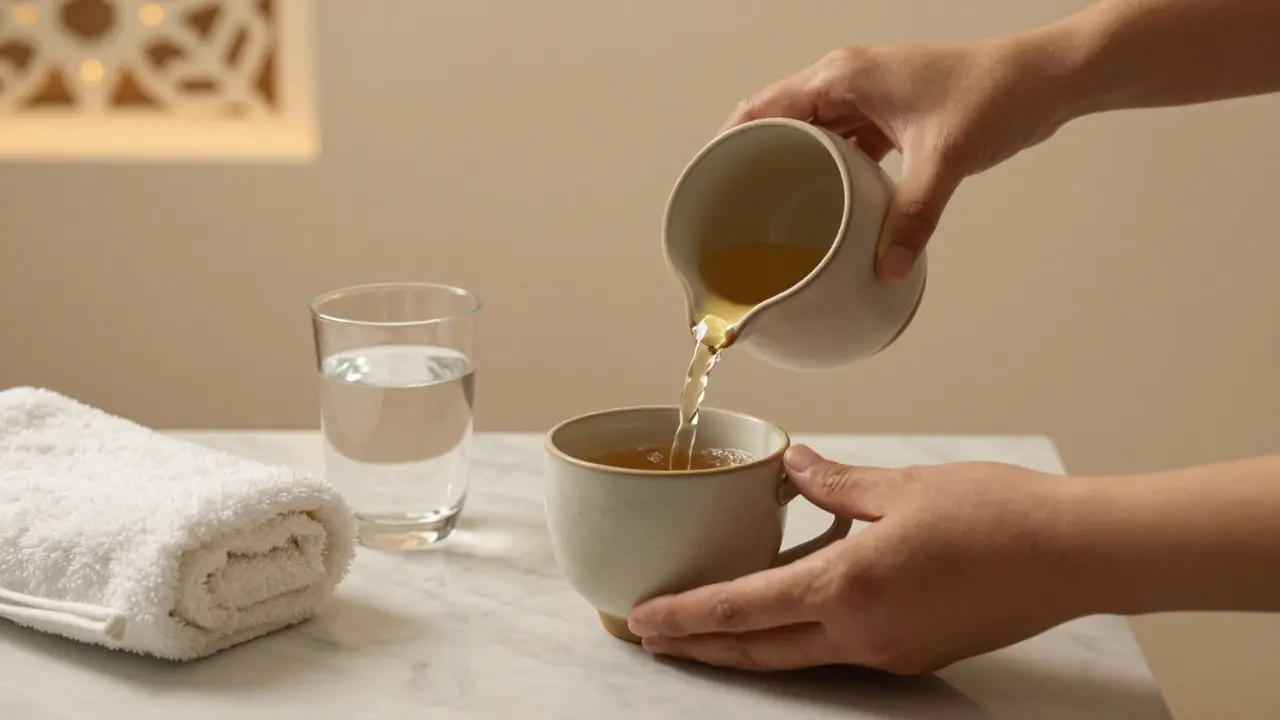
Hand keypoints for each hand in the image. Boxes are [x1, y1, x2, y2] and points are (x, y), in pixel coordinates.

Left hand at [627, 446, 1092, 674]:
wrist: (1074, 556)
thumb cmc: (996, 515)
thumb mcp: (901, 486)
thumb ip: (835, 481)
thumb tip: (792, 465)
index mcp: (847, 588)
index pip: (741, 610)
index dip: (686, 617)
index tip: (641, 619)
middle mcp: (861, 634)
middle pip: (758, 651)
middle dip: (699, 648)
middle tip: (651, 637)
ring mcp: (889, 652)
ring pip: (796, 657)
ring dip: (745, 648)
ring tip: (703, 634)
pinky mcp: (915, 653)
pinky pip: (838, 651)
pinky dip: (797, 637)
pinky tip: (788, 614)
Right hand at [722, 38, 1069, 283]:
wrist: (1044, 79)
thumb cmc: (996, 95)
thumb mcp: (943, 161)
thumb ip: (912, 218)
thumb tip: (887, 268)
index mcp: (842, 75)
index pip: (761, 108)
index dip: (728, 144)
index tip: (708, 182)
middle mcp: (846, 79)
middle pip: (778, 121)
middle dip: (755, 161)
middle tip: (735, 208)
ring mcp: (867, 95)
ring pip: (811, 133)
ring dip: (792, 167)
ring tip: (771, 211)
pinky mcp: (888, 113)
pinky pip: (842, 141)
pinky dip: (829, 169)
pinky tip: (827, 203)